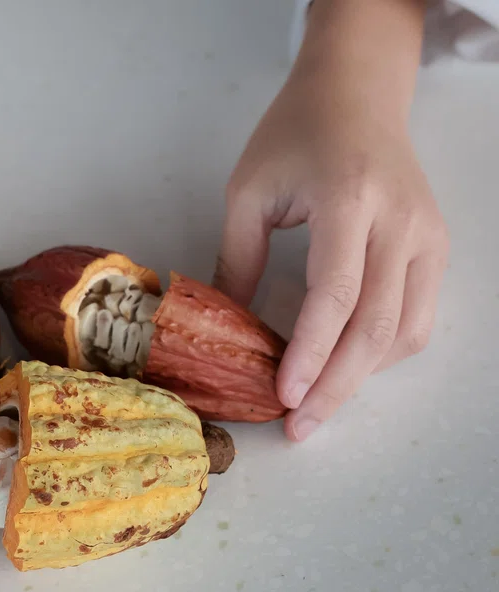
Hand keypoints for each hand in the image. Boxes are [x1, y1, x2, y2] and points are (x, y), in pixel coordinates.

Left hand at [213, 0, 449, 441]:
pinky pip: (419, 316)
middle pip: (375, 327)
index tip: (284, 396)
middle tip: (301, 426)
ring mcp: (427, 236)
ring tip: (318, 404)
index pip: (335, 297)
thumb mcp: (248, 191)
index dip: (309, 353)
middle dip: (337, 386)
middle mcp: (399, 223)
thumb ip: (238, 259)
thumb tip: (226, 328)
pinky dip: (385, 352)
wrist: (356, 94)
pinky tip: (348, 365)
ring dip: (361, 377)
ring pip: (405, 331)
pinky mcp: (436, 246)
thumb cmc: (294, 135)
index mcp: (348, 202)